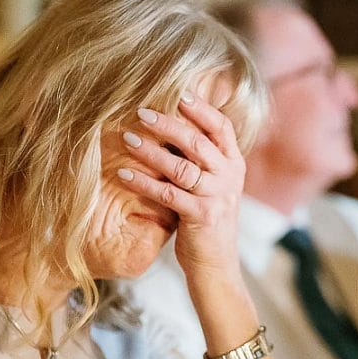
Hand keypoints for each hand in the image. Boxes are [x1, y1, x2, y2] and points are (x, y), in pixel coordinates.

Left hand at [116, 91, 246, 282]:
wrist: (215, 264)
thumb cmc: (206, 219)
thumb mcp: (213, 185)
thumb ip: (202, 159)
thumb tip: (173, 124)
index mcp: (234, 165)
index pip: (222, 128)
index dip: (201, 109)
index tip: (178, 93)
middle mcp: (230, 177)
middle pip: (198, 142)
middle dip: (169, 124)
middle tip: (142, 112)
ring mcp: (218, 197)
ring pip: (181, 167)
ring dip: (151, 151)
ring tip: (126, 137)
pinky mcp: (201, 217)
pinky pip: (168, 194)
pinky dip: (143, 182)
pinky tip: (123, 173)